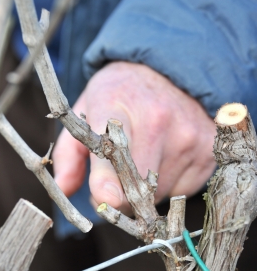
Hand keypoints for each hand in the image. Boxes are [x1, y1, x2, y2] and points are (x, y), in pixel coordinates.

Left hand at [53, 62, 216, 211]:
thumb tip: (62, 189)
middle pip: (136, 188)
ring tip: (144, 158)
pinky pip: (182, 191)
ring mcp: (188, 137)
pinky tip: (166, 157)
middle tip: (114, 179)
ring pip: (159, 195)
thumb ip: (69, 153)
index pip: (114, 149)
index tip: (105, 198)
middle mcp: (158, 121)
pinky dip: (170, 183)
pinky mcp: (208, 151)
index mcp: (116, 106)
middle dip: (120, 195)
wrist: (169, 72)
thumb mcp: (86, 112)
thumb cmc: (121, 96)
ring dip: (146, 191)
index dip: (108, 180)